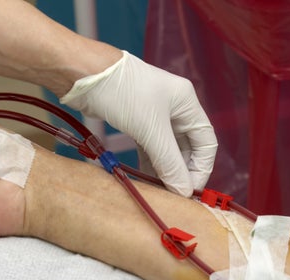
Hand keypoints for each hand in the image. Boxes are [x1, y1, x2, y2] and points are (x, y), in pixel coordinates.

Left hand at [60, 51, 217, 196]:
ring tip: (158, 191)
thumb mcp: (151, 131)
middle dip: (181, 171)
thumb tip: (184, 192)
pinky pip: (150, 146)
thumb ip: (170, 164)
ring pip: (167, 149)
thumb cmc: (122, 93)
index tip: (189, 191)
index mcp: (187, 103)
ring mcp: (155, 113)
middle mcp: (175, 107)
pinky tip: (145, 179)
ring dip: (164, 170)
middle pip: (187, 148)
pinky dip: (149, 163)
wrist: (83, 74)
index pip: (206, 143)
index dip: (201, 169)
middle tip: (172, 194)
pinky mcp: (136, 119)